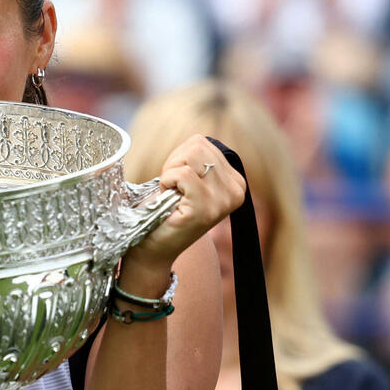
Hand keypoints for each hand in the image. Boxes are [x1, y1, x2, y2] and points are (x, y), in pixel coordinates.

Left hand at [126, 134, 244, 270]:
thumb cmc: (166, 213)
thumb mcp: (189, 180)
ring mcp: (223, 200)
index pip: (202, 143)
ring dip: (170, 173)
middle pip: (197, 146)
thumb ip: (198, 159)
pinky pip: (183, 173)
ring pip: (190, 156)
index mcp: (236, 181)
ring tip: (172, 195)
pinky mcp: (205, 208)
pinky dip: (168, 181)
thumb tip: (197, 140)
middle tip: (172, 190)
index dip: (179, 158)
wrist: (153, 249)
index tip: (177, 183)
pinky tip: (169, 200)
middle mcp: (236, 190)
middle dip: (174, 163)